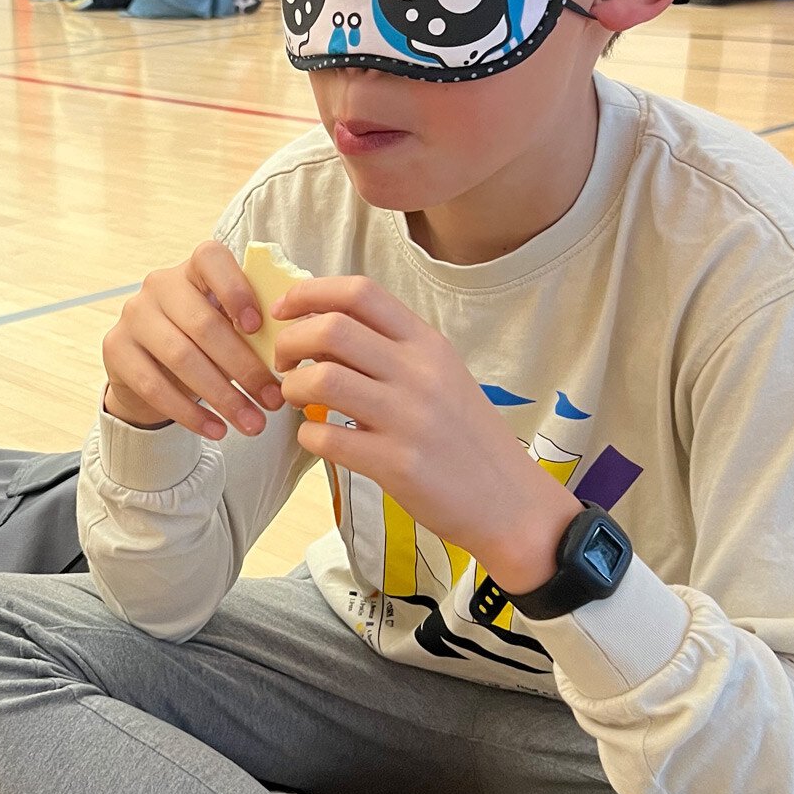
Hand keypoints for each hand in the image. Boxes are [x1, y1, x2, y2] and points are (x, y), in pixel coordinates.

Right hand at [102, 240, 286, 439]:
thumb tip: (301, 344)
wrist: (151, 364)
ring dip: (222, 397)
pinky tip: (217, 430)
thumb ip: (256, 326)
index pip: (211, 259)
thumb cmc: (206, 340)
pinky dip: (190, 413)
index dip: (236, 290)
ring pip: (180, 358)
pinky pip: (154, 386)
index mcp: (194, 268)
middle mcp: (159, 284)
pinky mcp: (116, 350)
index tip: (260, 326)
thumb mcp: (228, 324)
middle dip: (244, 367)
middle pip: (203, 324)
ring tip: (253, 424)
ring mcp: (133, 316)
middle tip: (274, 400)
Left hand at [272, 277, 582, 592]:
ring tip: (298, 400)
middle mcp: (419, 373)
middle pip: (332, 329)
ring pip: (322, 379)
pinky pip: (327, 437)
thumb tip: (325, 329)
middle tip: (283, 362)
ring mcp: (408, 418)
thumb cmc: (467, 437)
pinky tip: (317, 439)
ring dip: (294, 387)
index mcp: (428, 344)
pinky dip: (308, 435)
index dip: (310, 292)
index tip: (284, 309)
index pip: (361, 292)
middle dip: (290, 341)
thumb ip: (393, 350)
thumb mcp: (443, 375)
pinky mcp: (396, 463)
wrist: (510, 502)